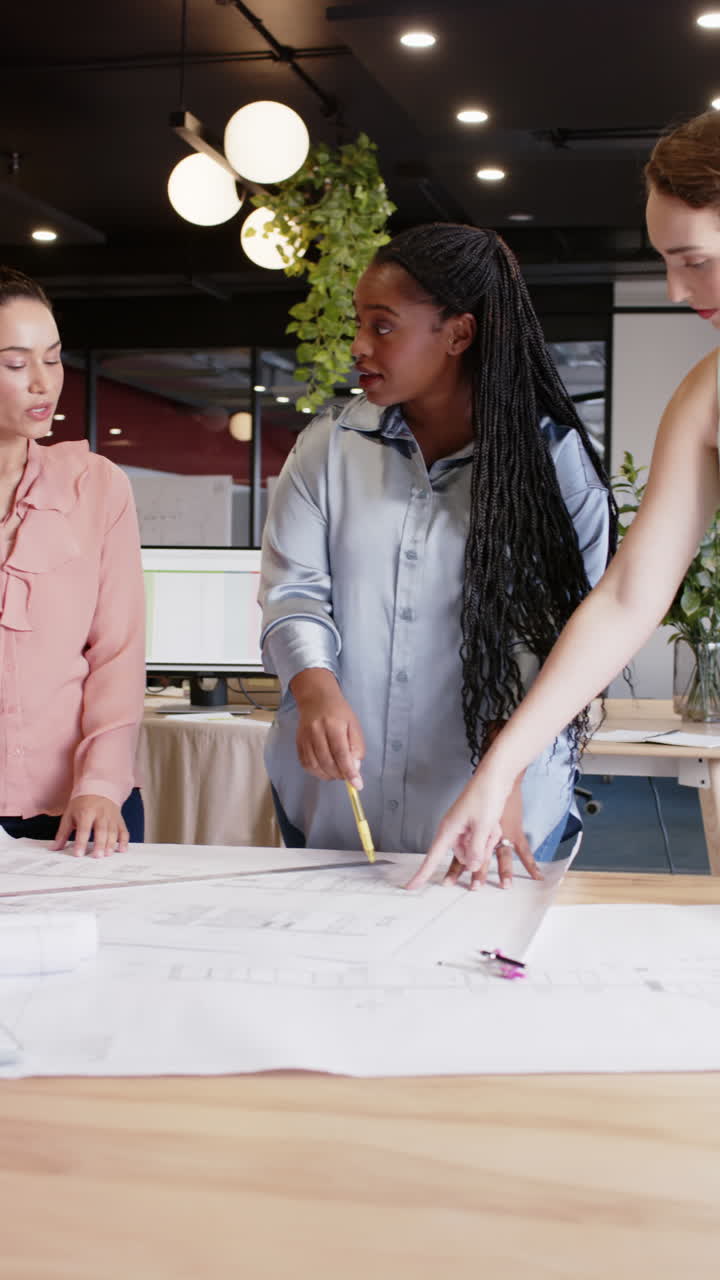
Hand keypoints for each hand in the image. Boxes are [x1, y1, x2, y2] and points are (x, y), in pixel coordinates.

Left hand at [50, 795, 128, 857]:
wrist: (99, 788)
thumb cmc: (82, 803)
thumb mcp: (69, 815)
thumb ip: (63, 833)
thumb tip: (54, 848)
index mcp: (86, 812)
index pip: (84, 829)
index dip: (81, 842)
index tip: (79, 854)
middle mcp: (100, 814)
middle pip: (101, 830)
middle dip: (100, 843)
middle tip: (97, 856)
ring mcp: (111, 817)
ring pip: (113, 831)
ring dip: (111, 844)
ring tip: (107, 854)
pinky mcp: (119, 820)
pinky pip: (124, 830)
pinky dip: (124, 841)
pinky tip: (122, 850)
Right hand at [291, 669, 365, 786]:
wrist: (316, 699)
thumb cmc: (339, 712)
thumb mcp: (354, 725)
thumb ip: (356, 746)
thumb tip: (355, 768)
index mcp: (333, 725)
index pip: (341, 753)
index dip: (349, 771)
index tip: (357, 785)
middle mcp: (316, 731)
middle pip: (327, 761)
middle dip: (339, 774)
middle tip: (348, 776)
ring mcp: (305, 738)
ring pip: (315, 765)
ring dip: (328, 775)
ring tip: (337, 773)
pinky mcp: (298, 743)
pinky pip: (305, 764)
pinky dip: (316, 772)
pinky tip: (325, 770)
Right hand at [405, 766, 541, 890]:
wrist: (495, 777)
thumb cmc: (486, 797)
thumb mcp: (482, 826)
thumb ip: (476, 850)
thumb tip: (471, 867)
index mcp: (449, 830)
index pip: (432, 857)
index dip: (422, 874)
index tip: (410, 887)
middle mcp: (453, 830)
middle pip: (463, 857)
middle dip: (479, 850)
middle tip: (489, 832)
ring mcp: (464, 828)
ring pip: (475, 850)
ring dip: (487, 841)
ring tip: (493, 825)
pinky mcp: (473, 826)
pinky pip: (482, 840)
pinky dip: (490, 835)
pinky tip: (494, 823)